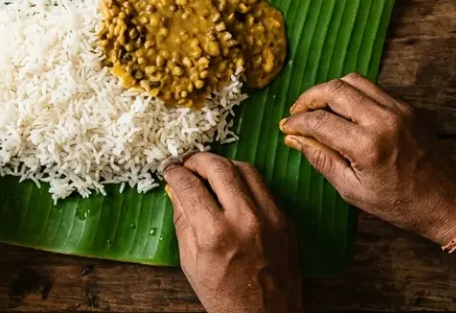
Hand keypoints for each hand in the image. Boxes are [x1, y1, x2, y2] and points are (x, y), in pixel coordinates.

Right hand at [163, 153, 303, 312]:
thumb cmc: (225, 296)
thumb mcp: (190, 262)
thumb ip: (183, 220)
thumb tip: (176, 190)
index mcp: (215, 234)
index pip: (189, 185)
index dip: (175, 172)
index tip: (170, 170)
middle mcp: (244, 219)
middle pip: (218, 167)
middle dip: (197, 160)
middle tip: (188, 165)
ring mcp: (270, 217)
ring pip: (244, 168)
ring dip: (223, 165)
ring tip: (210, 172)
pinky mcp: (285, 219)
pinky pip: (263, 185)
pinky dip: (245, 179)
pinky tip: (233, 187)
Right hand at [279, 74, 455, 243]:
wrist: (445, 200)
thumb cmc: (398, 203)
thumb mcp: (352, 190)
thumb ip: (321, 159)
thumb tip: (294, 139)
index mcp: (367, 146)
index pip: (320, 121)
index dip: (297, 122)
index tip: (286, 128)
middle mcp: (383, 120)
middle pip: (334, 89)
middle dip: (308, 98)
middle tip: (297, 113)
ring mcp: (397, 109)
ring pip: (353, 80)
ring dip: (329, 90)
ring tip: (317, 108)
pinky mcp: (406, 107)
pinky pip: (371, 88)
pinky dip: (350, 93)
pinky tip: (342, 111)